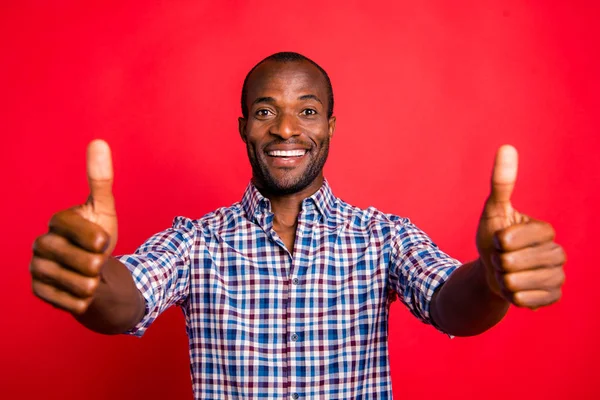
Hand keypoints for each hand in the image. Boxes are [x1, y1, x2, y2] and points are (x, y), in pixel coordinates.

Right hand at [30, 140, 117, 313]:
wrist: (92, 271)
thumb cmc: (98, 236)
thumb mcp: (104, 208)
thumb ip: (100, 179)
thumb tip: (98, 142)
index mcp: (57, 222)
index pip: (86, 233)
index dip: (100, 240)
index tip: (102, 242)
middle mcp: (41, 244)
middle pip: (85, 263)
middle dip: (100, 265)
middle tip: (97, 262)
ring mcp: (37, 269)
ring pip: (80, 285)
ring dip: (94, 284)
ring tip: (89, 276)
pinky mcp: (38, 292)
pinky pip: (72, 304)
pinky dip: (84, 301)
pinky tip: (81, 291)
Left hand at [476, 145, 565, 308]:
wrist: (492, 272)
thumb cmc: (493, 238)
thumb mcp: (493, 211)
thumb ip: (501, 182)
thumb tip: (507, 147)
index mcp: (546, 231)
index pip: (521, 237)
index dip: (503, 241)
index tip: (499, 240)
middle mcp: (558, 252)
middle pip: (517, 262)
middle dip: (498, 261)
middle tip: (501, 258)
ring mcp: (558, 276)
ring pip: (519, 282)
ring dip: (502, 279)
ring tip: (506, 272)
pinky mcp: (553, 297)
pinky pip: (526, 300)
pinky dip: (511, 296)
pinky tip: (514, 289)